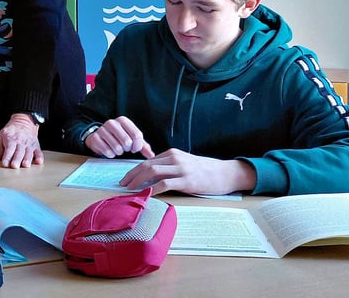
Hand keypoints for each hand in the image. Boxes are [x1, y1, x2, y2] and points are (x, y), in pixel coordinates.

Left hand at [0, 114, 43, 168]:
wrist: (24, 122)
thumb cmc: (10, 131)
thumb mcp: (0, 135)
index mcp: (11, 139)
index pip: (9, 149)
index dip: (7, 157)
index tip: (5, 164)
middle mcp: (21, 142)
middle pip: (19, 152)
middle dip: (17, 159)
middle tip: (14, 166)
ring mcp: (29, 145)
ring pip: (29, 153)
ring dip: (27, 159)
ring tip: (25, 165)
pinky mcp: (36, 147)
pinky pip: (39, 152)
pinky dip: (39, 157)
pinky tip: (38, 162)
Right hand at [85, 116, 155, 158]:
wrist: (99, 138)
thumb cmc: (118, 138)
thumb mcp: (131, 139)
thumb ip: (143, 146)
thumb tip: (151, 155)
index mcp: (123, 120)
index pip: (137, 135)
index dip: (137, 146)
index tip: (134, 149)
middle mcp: (112, 122)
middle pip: (127, 142)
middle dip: (127, 149)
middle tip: (124, 148)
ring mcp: (102, 130)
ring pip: (117, 147)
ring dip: (119, 152)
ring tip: (116, 149)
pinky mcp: (95, 138)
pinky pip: (107, 151)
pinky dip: (110, 155)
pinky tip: (109, 151)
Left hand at [119, 148, 256, 194]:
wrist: (226, 173)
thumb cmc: (205, 171)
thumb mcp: (184, 164)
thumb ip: (169, 167)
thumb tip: (150, 176)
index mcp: (172, 154)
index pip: (147, 161)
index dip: (134, 171)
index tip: (125, 179)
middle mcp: (174, 158)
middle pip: (146, 165)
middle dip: (131, 175)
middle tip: (122, 185)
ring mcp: (181, 169)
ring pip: (152, 172)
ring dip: (138, 181)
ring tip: (130, 190)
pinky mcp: (187, 181)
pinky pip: (165, 184)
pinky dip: (152, 189)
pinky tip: (146, 194)